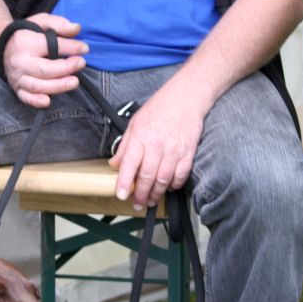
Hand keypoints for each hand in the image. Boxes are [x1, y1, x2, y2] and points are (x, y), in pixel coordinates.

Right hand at [0, 14, 87, 107]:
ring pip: (37, 86)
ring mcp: (17, 76)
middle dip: (65, 68)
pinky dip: (35, 101)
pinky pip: (25, 97)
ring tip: (74, 82)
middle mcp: (19, 61)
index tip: (84, 48)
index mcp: (25, 42)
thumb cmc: (28, 33)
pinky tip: (48, 101)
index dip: (70, 47)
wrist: (4, 45)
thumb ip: (59, 24)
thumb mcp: (42, 21)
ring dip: (57, 86)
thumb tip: (77, 29)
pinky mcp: (17, 87)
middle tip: (81, 63)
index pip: (50, 46)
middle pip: (44, 70)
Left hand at [109, 82, 205, 208]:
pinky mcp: (188, 153)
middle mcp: (157, 145)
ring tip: (151, 200)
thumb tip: (114, 164)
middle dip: (141, 194)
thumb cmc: (160, 108)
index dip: (124, 182)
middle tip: (137, 204)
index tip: (121, 195)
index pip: (129, 164)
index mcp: (141, 136)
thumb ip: (125, 145)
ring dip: (156, 194)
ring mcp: (174, 150)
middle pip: (147, 176)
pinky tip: (168, 188)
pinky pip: (181, 175)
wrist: (186, 97)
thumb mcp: (135, 123)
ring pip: (164, 180)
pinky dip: (174, 185)